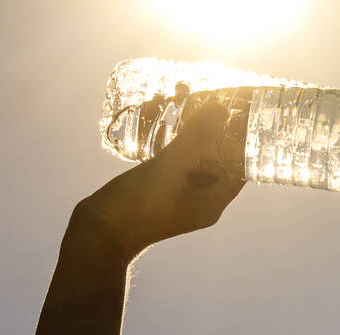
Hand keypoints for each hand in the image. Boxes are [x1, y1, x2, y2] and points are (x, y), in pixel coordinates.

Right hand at [72, 101, 249, 260]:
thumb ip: (194, 140)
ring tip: (186, 97)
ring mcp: (180, 196)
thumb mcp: (168, 169)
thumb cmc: (134, 208)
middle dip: (215, 127)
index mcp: (213, 202)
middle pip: (219, 158)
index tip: (242, 108)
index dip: (244, 138)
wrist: (95, 236)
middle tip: (212, 95)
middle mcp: (201, 200)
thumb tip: (223, 110)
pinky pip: (175, 161)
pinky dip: (173, 140)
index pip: (241, 166)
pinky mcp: (160, 191)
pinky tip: (162, 117)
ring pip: (195, 157)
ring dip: (192, 130)